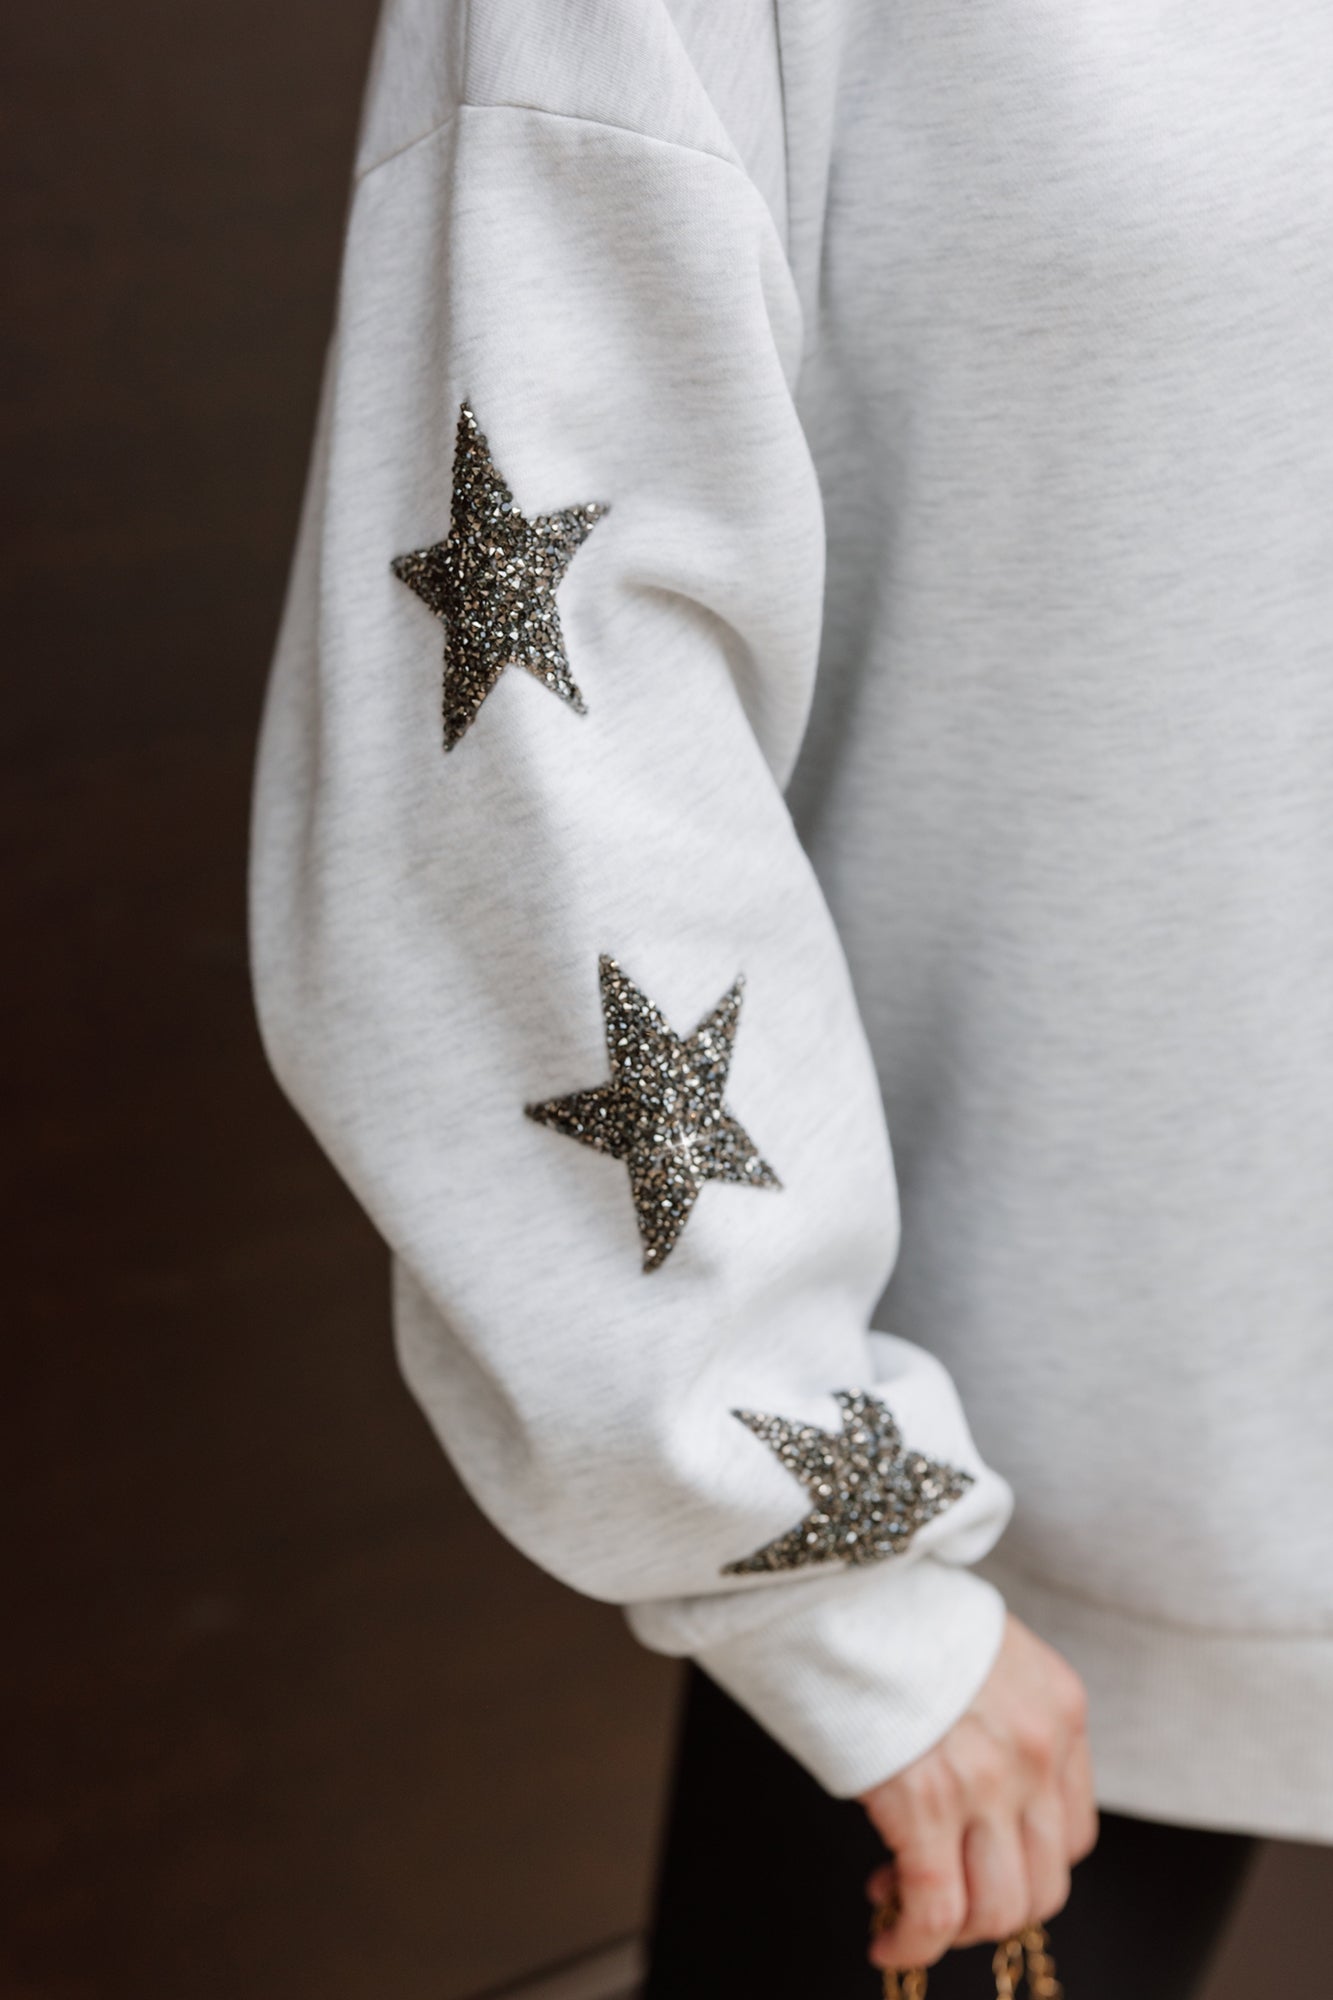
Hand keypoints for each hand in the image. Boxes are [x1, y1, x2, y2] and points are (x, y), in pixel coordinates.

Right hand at [861, 1614, 1097, 1971]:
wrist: (843, 1572)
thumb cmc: (893, 1608)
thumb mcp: (980, 1654)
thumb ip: (998, 1720)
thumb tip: (972, 1792)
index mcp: (1059, 1708)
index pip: (1072, 1834)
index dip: (1022, 1865)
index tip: (974, 1863)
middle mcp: (1039, 1749)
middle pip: (1045, 1884)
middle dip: (989, 1909)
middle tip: (939, 1897)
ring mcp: (989, 1778)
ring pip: (998, 1909)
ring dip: (953, 1929)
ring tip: (903, 1911)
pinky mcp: (926, 1800)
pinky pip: (935, 1908)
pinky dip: (912, 1941)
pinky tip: (888, 1941)